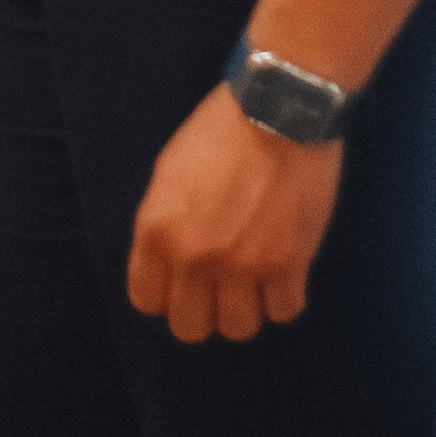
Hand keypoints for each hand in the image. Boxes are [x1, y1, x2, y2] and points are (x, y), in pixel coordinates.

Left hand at [126, 85, 342, 345]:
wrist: (278, 107)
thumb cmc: (221, 130)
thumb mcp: (169, 173)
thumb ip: (164, 224)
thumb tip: (170, 264)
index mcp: (156, 230)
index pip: (147, 301)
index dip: (167, 294)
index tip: (183, 284)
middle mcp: (194, 256)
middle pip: (190, 328)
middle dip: (204, 310)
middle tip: (220, 287)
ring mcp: (243, 265)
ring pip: (239, 329)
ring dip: (247, 307)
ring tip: (255, 280)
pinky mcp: (288, 264)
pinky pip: (284, 312)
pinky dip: (285, 297)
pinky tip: (284, 273)